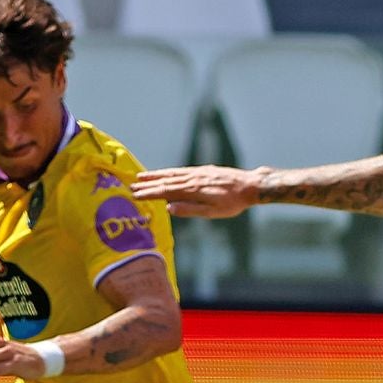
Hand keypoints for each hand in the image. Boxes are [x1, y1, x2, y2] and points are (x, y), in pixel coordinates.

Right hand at [131, 165, 263, 218]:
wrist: (250, 186)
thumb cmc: (233, 204)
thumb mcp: (213, 212)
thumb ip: (190, 210)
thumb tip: (169, 208)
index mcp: (193, 190)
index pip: (166, 191)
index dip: (150, 193)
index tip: (136, 195)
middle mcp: (193, 178)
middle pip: (166, 181)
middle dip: (148, 184)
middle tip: (132, 186)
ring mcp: (198, 173)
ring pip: (173, 173)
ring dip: (156, 175)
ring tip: (142, 176)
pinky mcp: (204, 170)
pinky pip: (182, 171)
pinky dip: (170, 172)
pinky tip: (165, 174)